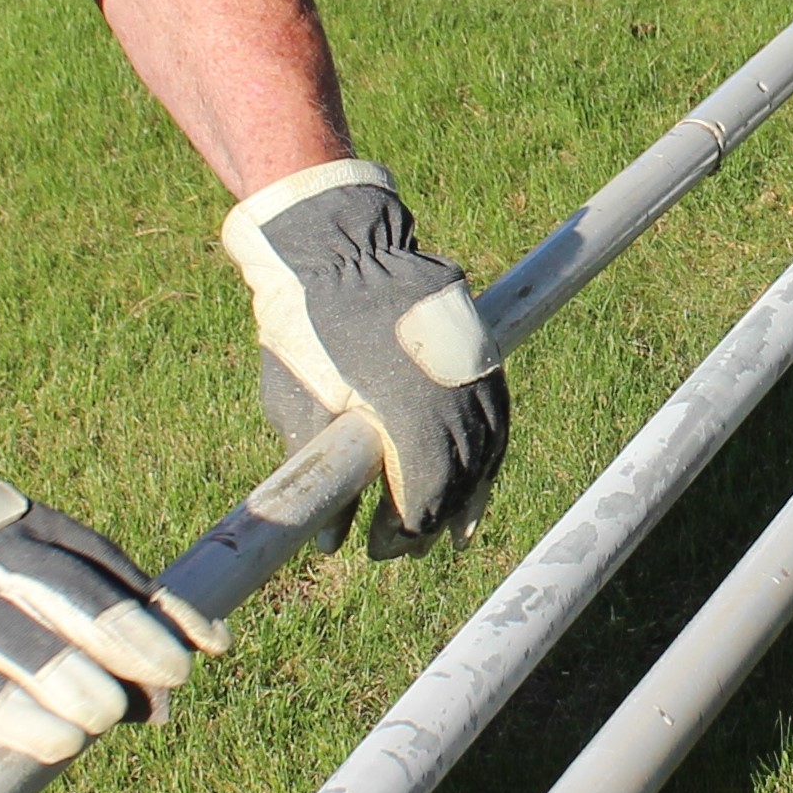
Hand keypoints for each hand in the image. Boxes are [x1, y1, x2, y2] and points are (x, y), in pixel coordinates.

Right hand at [0, 416, 224, 766]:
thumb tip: (95, 634)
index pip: (97, 556)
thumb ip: (15, 567)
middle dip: (136, 639)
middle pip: (79, 593)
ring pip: (31, 641)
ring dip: (87, 685)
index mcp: (0, 511)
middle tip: (177, 681)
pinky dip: (18, 716)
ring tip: (118, 718)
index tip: (203, 641)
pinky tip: (57, 742)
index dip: (153, 603)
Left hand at [223, 159, 505, 558]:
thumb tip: (331, 539)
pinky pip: (495, 412)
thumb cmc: (302, 326)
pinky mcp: (479, 346)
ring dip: (471, 492)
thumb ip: (322, 475)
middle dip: (436, 520)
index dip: (405, 532)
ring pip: (487, 448)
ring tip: (453, 525)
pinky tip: (473, 472)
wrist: (334, 244)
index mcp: (404, 412)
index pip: (425, 497)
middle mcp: (450, 393)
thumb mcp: (297, 406)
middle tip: (408, 545)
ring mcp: (471, 366)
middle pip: (460, 479)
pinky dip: (485, 449)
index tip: (379, 547)